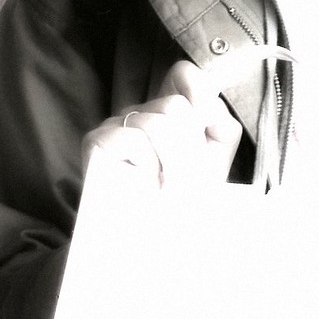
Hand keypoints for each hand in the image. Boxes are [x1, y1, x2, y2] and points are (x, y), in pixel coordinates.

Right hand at [81, 59, 240, 192]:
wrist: (146, 241)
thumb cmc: (179, 203)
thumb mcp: (211, 163)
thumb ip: (221, 131)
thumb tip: (215, 112)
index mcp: (167, 114)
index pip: (183, 76)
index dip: (200, 93)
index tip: (206, 128)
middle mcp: (140, 113)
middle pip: (176, 107)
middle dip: (190, 149)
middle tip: (187, 181)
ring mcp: (116, 125)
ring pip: (158, 125)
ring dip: (173, 165)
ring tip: (169, 190)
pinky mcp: (97, 142)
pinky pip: (134, 140)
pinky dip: (147, 168)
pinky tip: (146, 187)